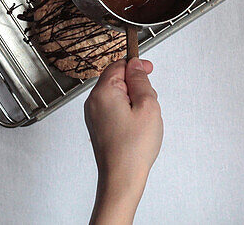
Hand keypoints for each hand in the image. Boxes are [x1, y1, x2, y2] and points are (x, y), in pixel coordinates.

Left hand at [85, 58, 162, 224]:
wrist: (121, 178)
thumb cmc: (133, 148)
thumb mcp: (147, 105)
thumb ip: (141, 80)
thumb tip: (136, 65)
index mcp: (103, 92)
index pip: (118, 64)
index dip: (136, 65)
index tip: (150, 70)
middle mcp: (93, 102)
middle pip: (117, 79)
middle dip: (136, 86)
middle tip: (149, 101)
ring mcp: (94, 116)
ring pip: (117, 95)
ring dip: (133, 100)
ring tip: (143, 119)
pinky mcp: (98, 127)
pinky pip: (114, 109)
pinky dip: (127, 112)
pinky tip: (136, 127)